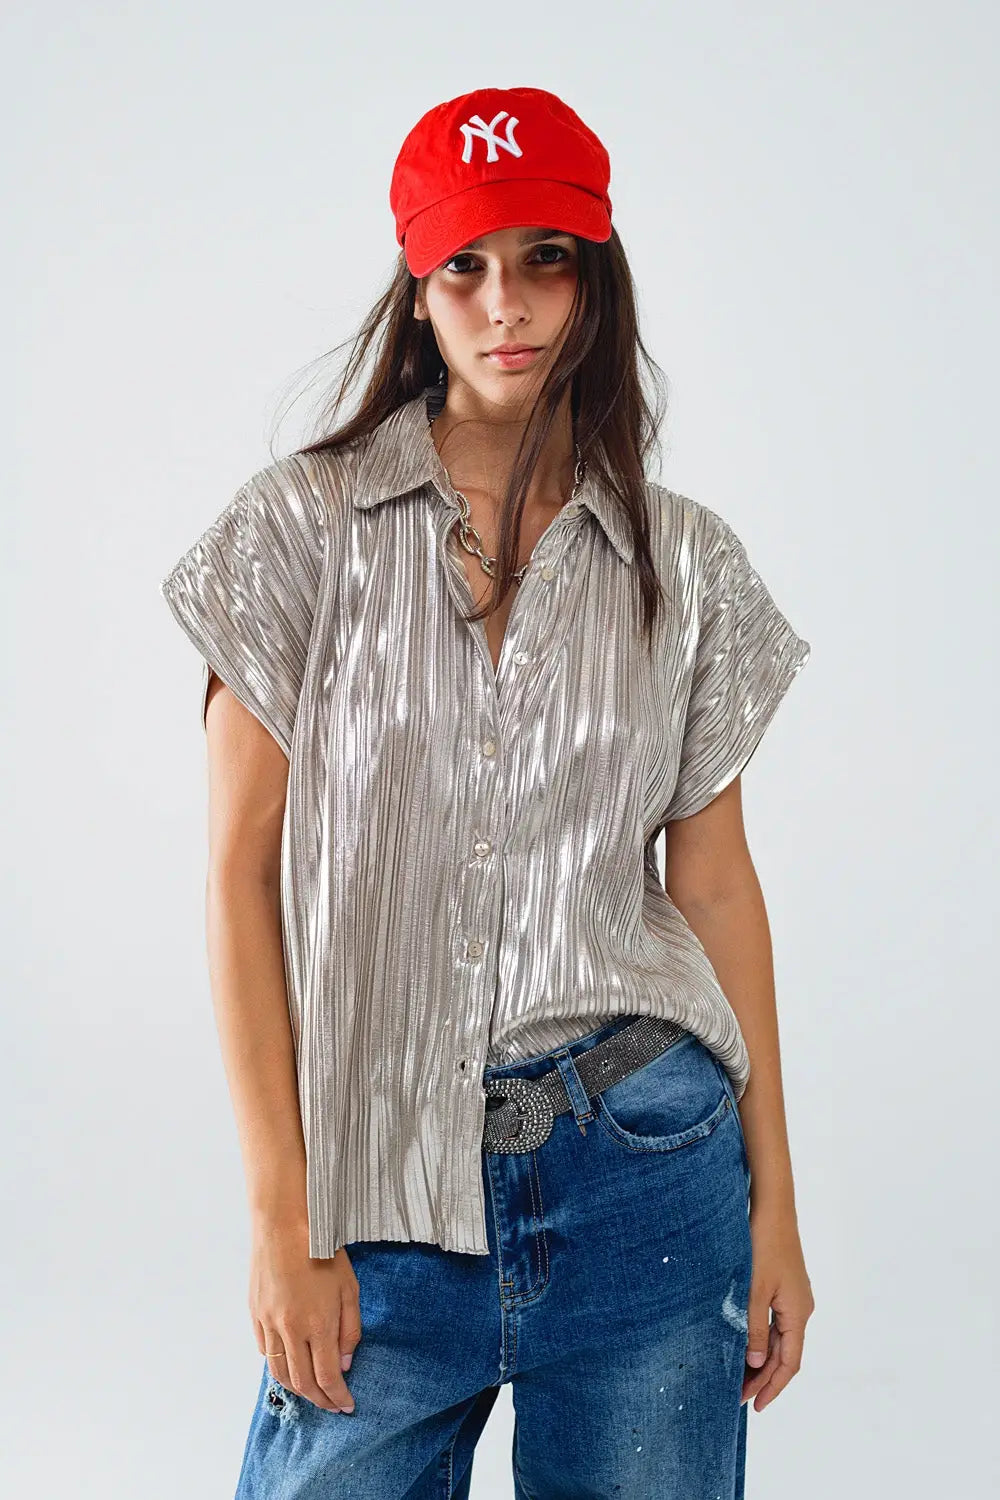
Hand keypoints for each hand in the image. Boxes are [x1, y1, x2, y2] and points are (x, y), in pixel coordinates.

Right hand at [249, 1215, 361, 1413]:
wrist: (284, 1224)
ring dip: (298, 1389)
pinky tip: (292, 1365)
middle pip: (303, 1382)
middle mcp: (290, 1329)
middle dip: (320, 1400)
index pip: (328, 1376)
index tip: (347, 1405)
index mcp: (318, 1323)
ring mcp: (269, 1323)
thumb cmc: (322, 1251)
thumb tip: (345, 1364)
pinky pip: (266, 1352)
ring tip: (313, 1393)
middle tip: (333, 1405)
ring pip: (280, 1373)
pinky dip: (279, 1366)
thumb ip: (350, 1330)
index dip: (338, 1397)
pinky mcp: (255, 1315)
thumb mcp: (350, 1288)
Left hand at [741, 1202, 814, 1410]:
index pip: (789, 1364)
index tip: (755, 1407)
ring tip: (738, 1378)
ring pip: (780, 1338)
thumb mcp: (754, 1290)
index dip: (773, 1388)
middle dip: (764, 1378)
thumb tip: (758, 1363)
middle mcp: (801, 1308)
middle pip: (785, 1354)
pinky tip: (745, 1343)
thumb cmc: (762, 1245)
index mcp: (799, 1313)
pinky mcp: (784, 1285)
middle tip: (738, 1398)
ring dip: (762, 1359)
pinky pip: (775, 1322)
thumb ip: (756, 1328)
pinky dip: (762, 1338)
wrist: (772, 1207)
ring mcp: (794, 1296)